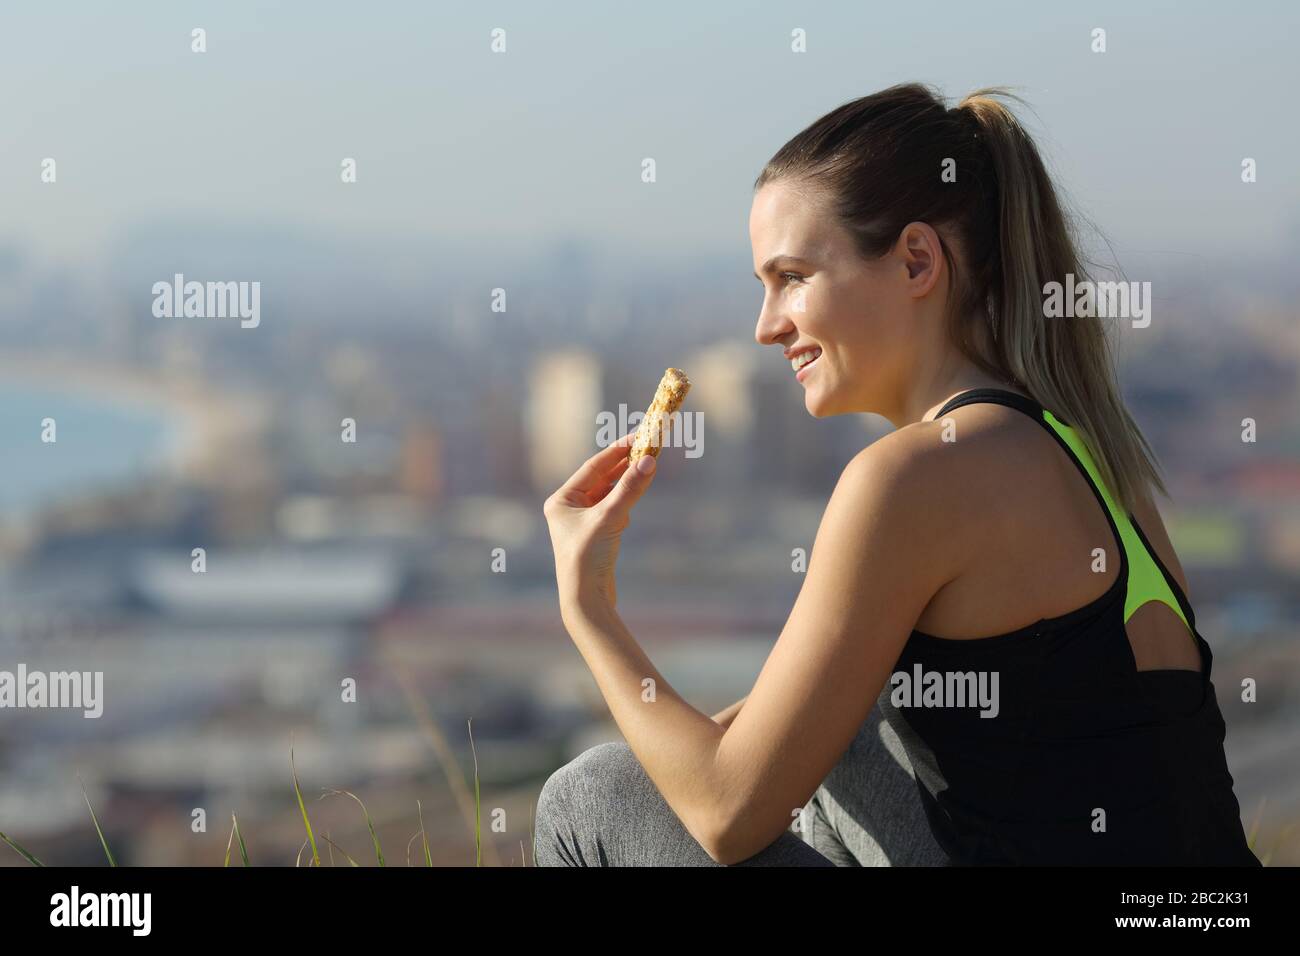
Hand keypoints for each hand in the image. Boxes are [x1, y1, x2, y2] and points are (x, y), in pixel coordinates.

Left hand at [543, 428, 657, 610]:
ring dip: (627, 484)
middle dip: (624, 466)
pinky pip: (613, 510)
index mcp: (561, 500)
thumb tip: (649, 460)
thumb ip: (630, 489)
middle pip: (601, 479)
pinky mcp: (595, 536)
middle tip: (648, 449)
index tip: (638, 437)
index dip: (617, 452)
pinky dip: (625, 504)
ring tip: (647, 468)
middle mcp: (568, 509)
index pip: (593, 467)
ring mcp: (581, 523)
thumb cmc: (588, 557)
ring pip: (609, 494)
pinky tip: (633, 504)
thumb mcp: (610, 518)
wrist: (586, 599)